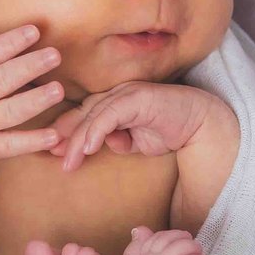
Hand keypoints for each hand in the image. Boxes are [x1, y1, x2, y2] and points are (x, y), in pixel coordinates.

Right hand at [0, 23, 67, 173]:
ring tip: (59, 90)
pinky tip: (54, 135)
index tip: (33, 31)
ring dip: (34, 100)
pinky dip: (31, 141)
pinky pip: (8, 145)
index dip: (8, 43)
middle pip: (1, 80)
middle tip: (55, 55)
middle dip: (29, 67)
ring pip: (8, 111)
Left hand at [45, 82, 226, 171]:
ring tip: (70, 160)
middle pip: (82, 114)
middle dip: (66, 135)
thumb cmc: (170, 130)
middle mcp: (117, 94)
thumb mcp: (137, 142)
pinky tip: (90, 147)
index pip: (83, 116)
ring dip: (79, 139)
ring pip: (93, 115)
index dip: (67, 132)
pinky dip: (97, 131)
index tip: (53, 151)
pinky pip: (111, 114)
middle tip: (54, 156)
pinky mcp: (137, 97)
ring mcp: (126, 93)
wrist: (200, 123)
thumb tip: (103, 146)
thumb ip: (120, 142)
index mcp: (113, 103)